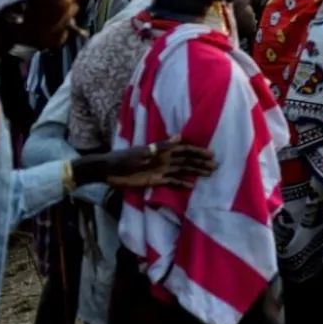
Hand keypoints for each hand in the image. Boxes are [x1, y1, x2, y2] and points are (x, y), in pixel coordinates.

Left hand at [98, 139, 216, 188]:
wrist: (107, 171)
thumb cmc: (123, 159)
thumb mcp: (142, 152)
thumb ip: (162, 147)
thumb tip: (180, 137)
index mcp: (162, 150)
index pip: (184, 150)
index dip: (197, 151)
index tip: (210, 154)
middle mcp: (164, 160)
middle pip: (186, 160)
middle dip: (201, 162)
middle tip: (215, 166)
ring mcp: (161, 170)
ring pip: (182, 170)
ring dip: (195, 172)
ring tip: (209, 174)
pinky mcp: (155, 181)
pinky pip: (172, 182)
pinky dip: (181, 183)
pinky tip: (191, 186)